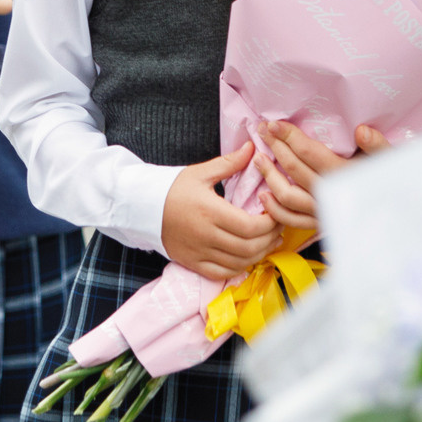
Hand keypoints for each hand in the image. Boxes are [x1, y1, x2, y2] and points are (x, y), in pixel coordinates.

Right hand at [162, 145, 281, 282]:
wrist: (141, 208)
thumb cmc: (172, 188)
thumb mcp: (200, 172)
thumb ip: (229, 163)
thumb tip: (252, 148)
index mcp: (209, 211)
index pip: (250, 226)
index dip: (270, 223)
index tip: (276, 212)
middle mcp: (205, 236)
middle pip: (249, 247)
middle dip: (270, 238)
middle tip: (279, 226)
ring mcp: (199, 253)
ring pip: (239, 263)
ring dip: (260, 254)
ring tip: (269, 240)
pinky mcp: (193, 263)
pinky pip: (223, 273)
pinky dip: (240, 267)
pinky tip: (249, 256)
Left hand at [252, 121, 388, 235]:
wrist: (397, 216)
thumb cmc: (394, 180)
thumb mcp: (391, 158)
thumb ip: (377, 145)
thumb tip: (361, 131)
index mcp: (345, 173)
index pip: (309, 152)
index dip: (289, 136)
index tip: (273, 124)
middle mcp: (331, 193)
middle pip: (294, 169)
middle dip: (275, 147)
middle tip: (262, 131)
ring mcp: (323, 210)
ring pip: (288, 196)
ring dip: (270, 177)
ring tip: (259, 159)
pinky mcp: (320, 223)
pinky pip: (292, 221)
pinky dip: (275, 210)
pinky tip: (264, 196)